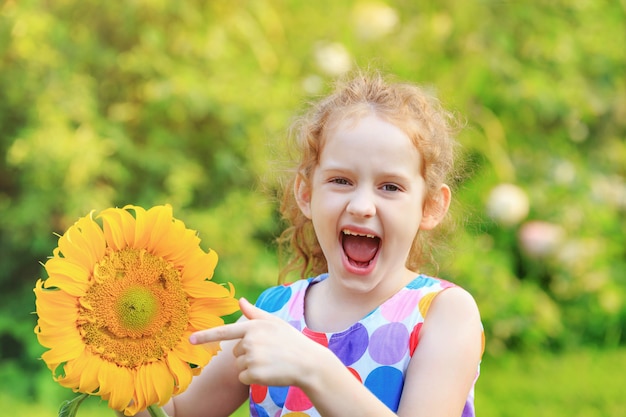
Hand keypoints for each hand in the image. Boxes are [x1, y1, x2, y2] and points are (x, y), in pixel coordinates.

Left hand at [190, 298, 324, 386]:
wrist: (308, 362)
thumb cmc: (291, 341)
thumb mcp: (274, 322)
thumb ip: (254, 313)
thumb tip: (240, 300)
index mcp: (253, 327)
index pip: (224, 332)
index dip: (205, 336)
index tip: (190, 340)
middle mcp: (250, 341)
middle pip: (235, 352)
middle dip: (248, 354)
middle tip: (269, 353)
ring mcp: (251, 357)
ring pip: (239, 365)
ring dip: (251, 367)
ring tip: (271, 363)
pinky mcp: (253, 373)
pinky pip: (243, 377)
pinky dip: (253, 379)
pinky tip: (269, 373)